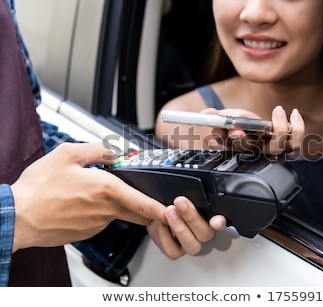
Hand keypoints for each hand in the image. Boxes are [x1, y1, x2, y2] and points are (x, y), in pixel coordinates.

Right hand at [11, 142, 166, 251]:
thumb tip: (115, 150)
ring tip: (88, 193)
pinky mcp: (86, 233)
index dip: (162, 208)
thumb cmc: (39, 188)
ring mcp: (96, 224)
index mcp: (106, 189)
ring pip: (116, 213)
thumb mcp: (68, 154)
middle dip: (144, 205)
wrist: (17, 217)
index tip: (174, 210)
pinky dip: (97, 212)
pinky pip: (100, 220)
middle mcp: (105, 210)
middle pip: (136, 211)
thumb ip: (97, 149)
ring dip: (112, 204)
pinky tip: (79, 204)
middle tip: (141, 196)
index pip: (144, 203)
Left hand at [147, 196, 226, 258]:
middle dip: (192, 217)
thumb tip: (196, 187)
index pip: (220, 219)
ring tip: (168, 212)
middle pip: (206, 233)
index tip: (215, 220)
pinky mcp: (175, 249)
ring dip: (179, 229)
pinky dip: (164, 239)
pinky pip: (174, 251)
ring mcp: (188, 241)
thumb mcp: (173, 188)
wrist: (144, 205)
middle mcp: (200, 230)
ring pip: (193, 246)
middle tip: (180, 202)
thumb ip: (189, 191)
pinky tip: (158, 225)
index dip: (220, 222)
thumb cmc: (162, 195)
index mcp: (207, 213)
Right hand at [202, 106, 304, 155]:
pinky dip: (298, 128)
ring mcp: (271, 148)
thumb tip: (206, 114)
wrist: (253, 128)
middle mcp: (256, 150)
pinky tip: (294, 114)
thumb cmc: (238, 124)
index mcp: (238, 146)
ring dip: (283, 129)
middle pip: (261, 149)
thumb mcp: (224, 117)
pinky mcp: (286, 144)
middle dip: (268, 134)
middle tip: (272, 113)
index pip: (236, 146)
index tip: (235, 130)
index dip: (236, 140)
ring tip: (281, 111)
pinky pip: (295, 142)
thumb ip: (215, 116)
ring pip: (281, 148)